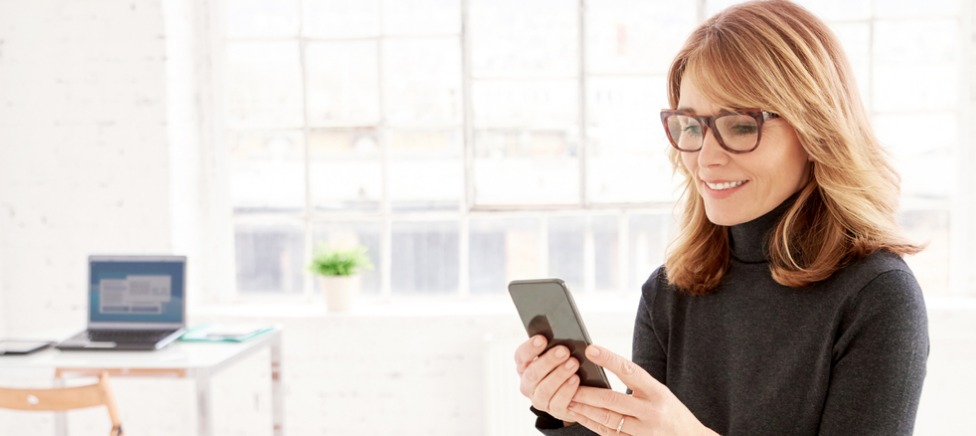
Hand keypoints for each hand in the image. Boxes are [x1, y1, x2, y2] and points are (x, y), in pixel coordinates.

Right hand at [514, 335, 582, 423]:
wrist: (577, 393)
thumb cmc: (564, 366)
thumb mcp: (556, 356)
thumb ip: (554, 347)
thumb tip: (562, 337)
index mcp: (525, 367)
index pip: (521, 356)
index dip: (530, 348)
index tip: (543, 338)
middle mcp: (528, 384)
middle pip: (533, 373)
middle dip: (548, 361)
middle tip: (564, 350)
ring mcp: (539, 399)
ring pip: (544, 389)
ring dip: (559, 375)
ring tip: (573, 363)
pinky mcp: (553, 411)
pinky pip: (558, 403)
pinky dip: (567, 390)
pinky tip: (576, 379)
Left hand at [566, 344, 717, 435]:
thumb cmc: (672, 412)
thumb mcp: (660, 393)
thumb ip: (637, 384)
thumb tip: (604, 369)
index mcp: (658, 392)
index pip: (630, 371)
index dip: (609, 359)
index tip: (590, 349)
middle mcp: (652, 412)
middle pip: (612, 400)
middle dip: (587, 393)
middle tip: (568, 383)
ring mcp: (645, 432)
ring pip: (608, 419)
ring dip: (585, 410)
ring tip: (568, 400)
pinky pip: (610, 434)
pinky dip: (593, 424)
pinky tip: (580, 416)